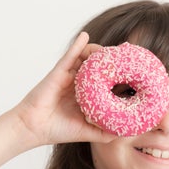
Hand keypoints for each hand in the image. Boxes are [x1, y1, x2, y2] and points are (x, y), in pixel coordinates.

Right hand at [14, 32, 116, 146]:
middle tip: (126, 57)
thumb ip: (105, 132)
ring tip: (111, 52)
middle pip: (98, 67)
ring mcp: (69, 76)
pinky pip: (69, 55)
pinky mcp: (59, 72)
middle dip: (112, 61)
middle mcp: (79, 83)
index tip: (134, 74)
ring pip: (86, 58)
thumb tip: (126, 131)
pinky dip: (77, 45)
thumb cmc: (57, 130)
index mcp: (86, 95)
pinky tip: (85, 36)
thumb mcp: (87, 132)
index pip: (106, 82)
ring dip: (99, 52)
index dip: (119, 77)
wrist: (34, 128)